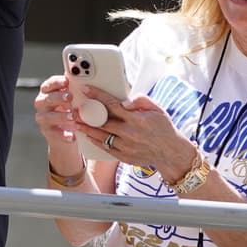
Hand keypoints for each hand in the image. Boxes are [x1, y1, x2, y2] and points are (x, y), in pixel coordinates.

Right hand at [34, 74, 88, 177]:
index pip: (50, 84)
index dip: (57, 82)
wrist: (66, 132)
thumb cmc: (73, 109)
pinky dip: (63, 134)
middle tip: (70, 97)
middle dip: (59, 97)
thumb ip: (77, 91)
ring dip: (61, 116)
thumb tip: (90, 82)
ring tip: (73, 117)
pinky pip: (54, 133)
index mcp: (49, 92)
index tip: (67, 81)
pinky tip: (72, 136)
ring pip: (47, 116)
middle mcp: (43, 103)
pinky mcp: (48, 131)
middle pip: (47, 98)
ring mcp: (44, 118)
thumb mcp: (74, 99)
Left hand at [75, 86, 197, 183]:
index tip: (86, 89)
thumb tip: (125, 101)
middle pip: (102, 122)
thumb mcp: (157, 109)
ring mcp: (125, 146)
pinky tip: (87, 134)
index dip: (97, 96)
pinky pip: (104, 148)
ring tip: (76, 121)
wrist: (171, 152)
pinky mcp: (123, 156)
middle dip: (86, 114)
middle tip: (75, 108)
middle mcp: (130, 133)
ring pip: (100, 136)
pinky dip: (94, 140)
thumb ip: (141, 100)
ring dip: (86, 128)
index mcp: (137, 120)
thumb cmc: (163, 127)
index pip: (112, 104)